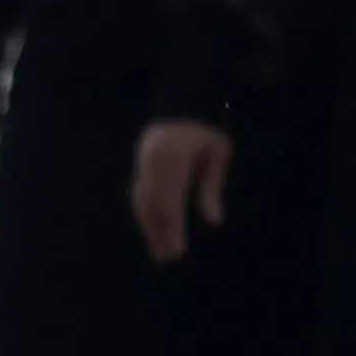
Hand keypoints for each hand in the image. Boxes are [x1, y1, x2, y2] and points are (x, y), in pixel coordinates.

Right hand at [129, 118, 232, 266]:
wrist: (185, 95)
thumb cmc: (208, 127)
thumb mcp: (218, 154)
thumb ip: (212, 187)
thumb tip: (213, 221)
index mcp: (174, 160)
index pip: (170, 203)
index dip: (172, 230)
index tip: (177, 252)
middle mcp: (153, 162)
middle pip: (152, 206)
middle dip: (158, 234)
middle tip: (165, 259)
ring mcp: (143, 160)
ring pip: (141, 200)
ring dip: (147, 226)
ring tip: (156, 249)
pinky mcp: (140, 160)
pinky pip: (138, 191)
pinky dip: (143, 212)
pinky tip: (149, 226)